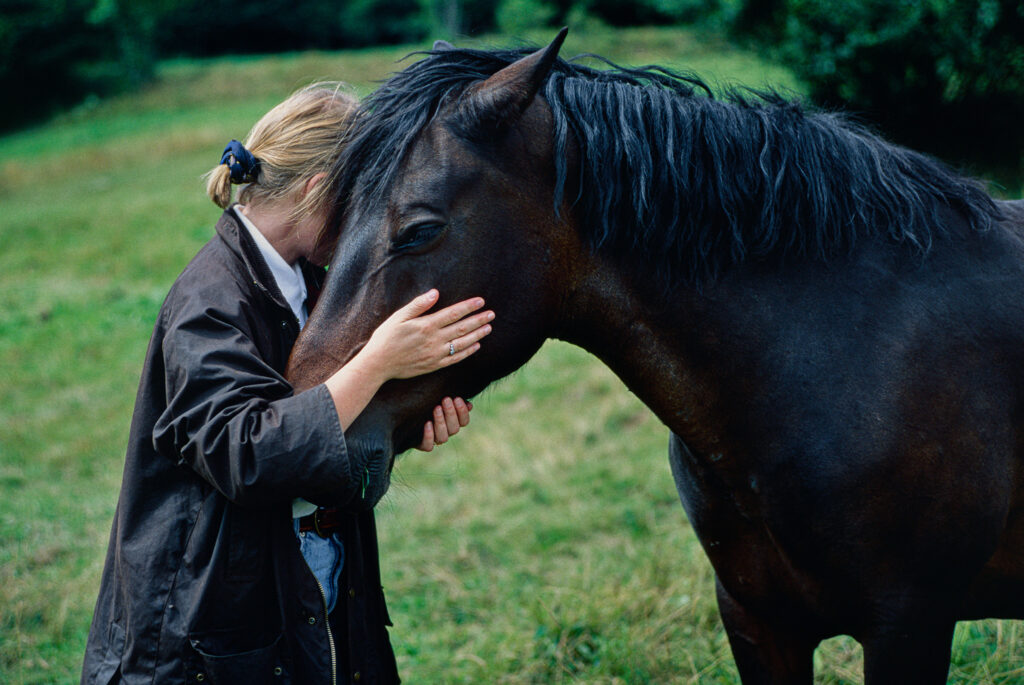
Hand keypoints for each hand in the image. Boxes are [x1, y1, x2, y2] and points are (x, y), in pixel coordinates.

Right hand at [359, 289, 493, 382]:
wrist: (379, 364)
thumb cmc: (386, 337)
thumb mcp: (399, 317)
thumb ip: (418, 305)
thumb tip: (435, 292)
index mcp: (426, 325)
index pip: (453, 313)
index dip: (469, 307)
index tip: (481, 301)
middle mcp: (434, 340)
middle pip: (462, 328)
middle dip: (478, 320)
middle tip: (492, 314)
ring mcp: (436, 354)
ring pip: (462, 343)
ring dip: (477, 334)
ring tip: (489, 328)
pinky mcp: (434, 365)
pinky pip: (456, 358)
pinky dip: (468, 352)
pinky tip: (477, 346)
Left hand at [417, 397, 471, 450]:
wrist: (408, 414)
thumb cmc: (429, 403)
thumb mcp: (440, 399)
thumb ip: (454, 401)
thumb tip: (469, 405)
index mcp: (454, 422)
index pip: (464, 421)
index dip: (462, 412)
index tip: (457, 398)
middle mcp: (446, 432)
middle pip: (454, 429)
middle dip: (451, 413)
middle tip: (446, 399)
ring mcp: (435, 440)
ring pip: (443, 437)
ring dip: (441, 422)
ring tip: (436, 408)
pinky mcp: (423, 445)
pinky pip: (428, 446)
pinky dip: (429, 436)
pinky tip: (427, 423)